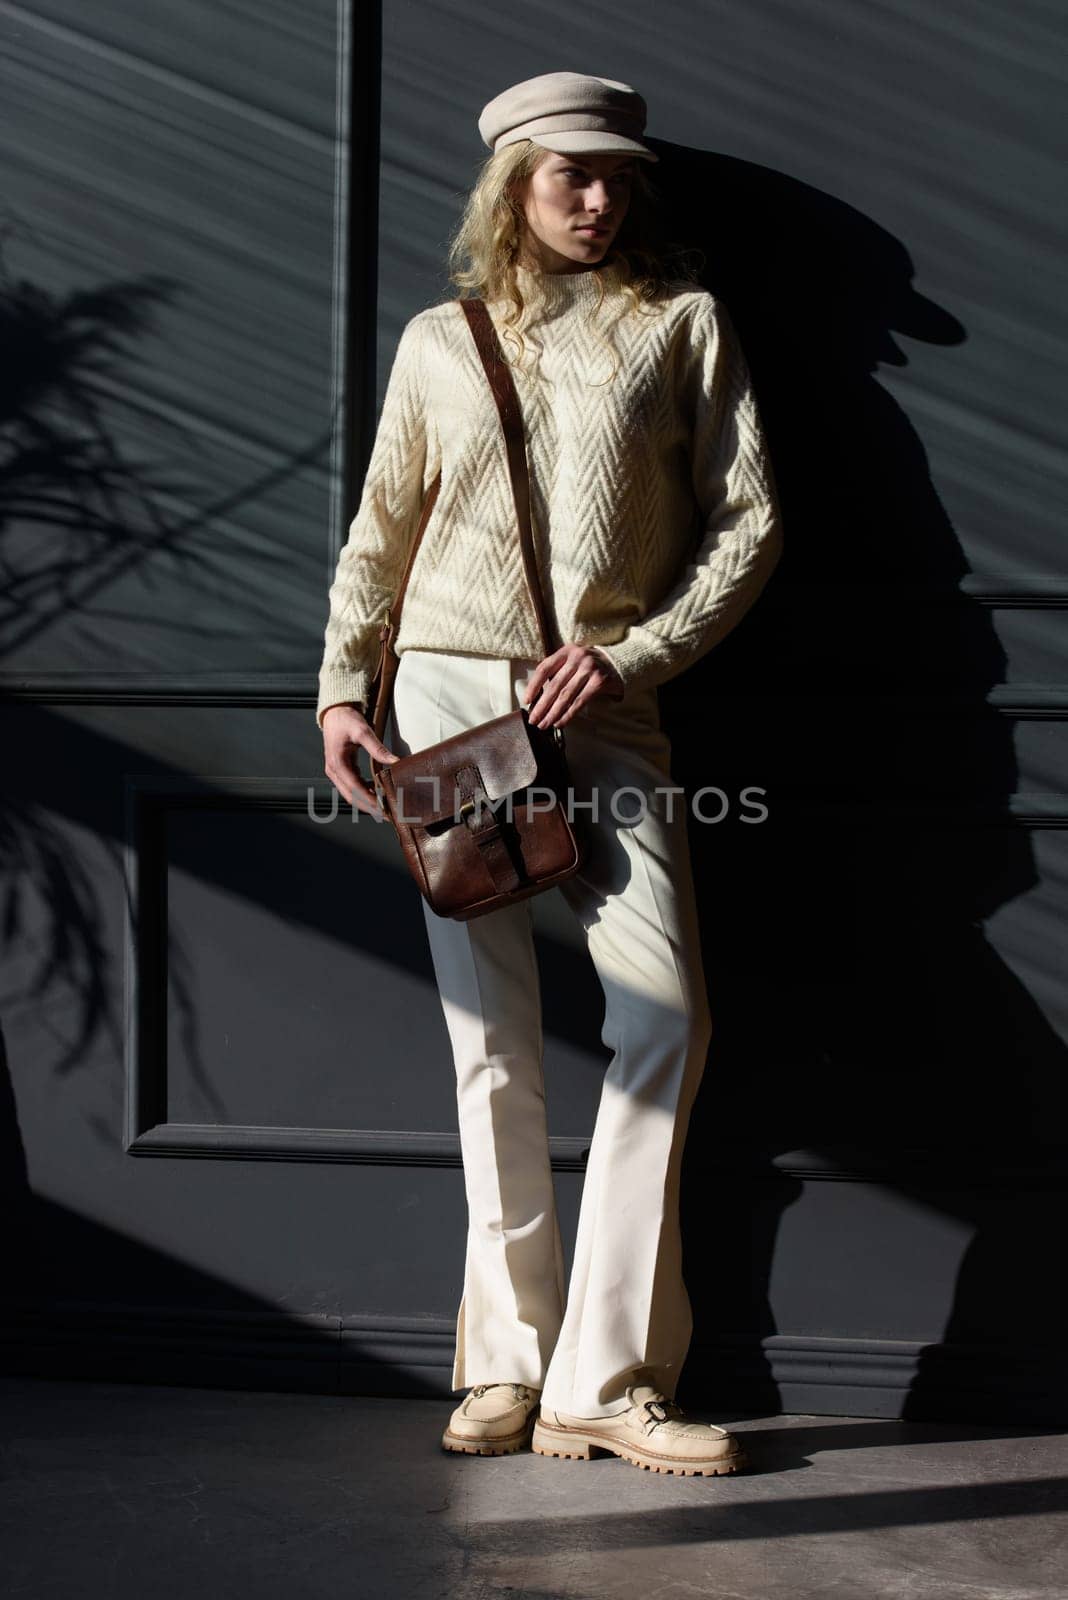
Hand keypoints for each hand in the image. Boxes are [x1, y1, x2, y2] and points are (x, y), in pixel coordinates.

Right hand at [322, 703, 398, 818]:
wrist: (335, 712)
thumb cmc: (347, 720)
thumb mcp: (363, 732)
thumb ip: (378, 749)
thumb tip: (395, 762)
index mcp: (337, 764)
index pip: (355, 789)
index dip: (370, 801)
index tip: (384, 808)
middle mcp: (333, 771)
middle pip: (351, 797)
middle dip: (369, 807)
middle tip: (388, 814)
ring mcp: (335, 771)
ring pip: (350, 794)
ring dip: (366, 801)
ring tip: (385, 805)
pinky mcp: (340, 769)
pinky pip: (351, 786)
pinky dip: (363, 792)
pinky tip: (377, 792)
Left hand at [523, 644, 623, 729]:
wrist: (619, 664)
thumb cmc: (591, 665)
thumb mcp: (574, 661)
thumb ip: (559, 672)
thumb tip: (539, 698)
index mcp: (566, 651)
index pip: (544, 668)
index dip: (533, 685)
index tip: (527, 701)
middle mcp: (577, 658)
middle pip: (554, 685)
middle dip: (542, 705)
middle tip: (534, 719)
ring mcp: (589, 669)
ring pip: (565, 696)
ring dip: (553, 713)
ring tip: (545, 724)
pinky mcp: (599, 681)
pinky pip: (579, 702)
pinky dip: (568, 714)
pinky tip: (560, 722)